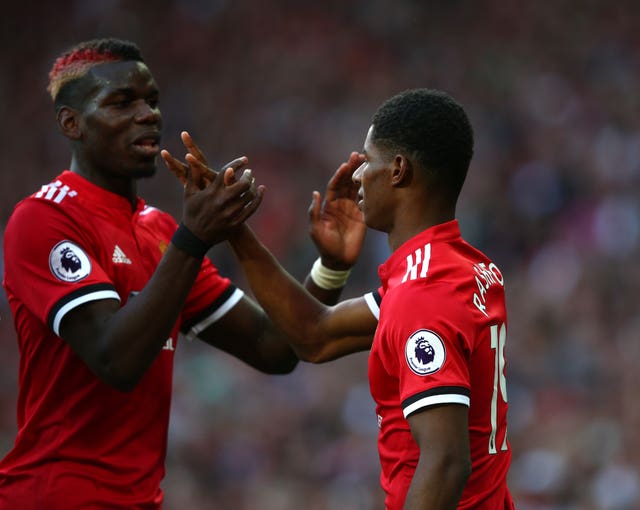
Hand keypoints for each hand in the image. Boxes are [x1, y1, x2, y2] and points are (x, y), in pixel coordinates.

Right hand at [162, 133, 263, 245]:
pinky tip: (261, 190)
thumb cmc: (191, 212)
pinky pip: (252, 208)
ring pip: (249, 196)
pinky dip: (258, 198)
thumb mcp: (189, 193)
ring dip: (253, 186)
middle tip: (249, 172)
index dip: (237, 164)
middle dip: (248, 176)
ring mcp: (230, 214)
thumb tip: (190, 157)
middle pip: (242, 184)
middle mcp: (221, 202)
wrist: (194, 238)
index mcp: (211, 192)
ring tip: (252, 181)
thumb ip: (194, 175)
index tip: (244, 160)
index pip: (227, 172)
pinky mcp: (236, 223)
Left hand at [309, 152, 365, 269]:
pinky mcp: (363, 216)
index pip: (335, 185)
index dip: (340, 174)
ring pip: (358, 188)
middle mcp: (341, 204)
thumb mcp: (316, 230)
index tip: (346, 164)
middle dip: (353, 168)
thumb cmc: (324, 246)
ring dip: (362, 175)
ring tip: (369, 162)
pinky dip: (370, 189)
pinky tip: (376, 180)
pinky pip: (367, 199)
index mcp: (329, 205)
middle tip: (359, 155)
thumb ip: (315, 212)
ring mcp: (353, 209)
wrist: (339, 261)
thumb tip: (315, 193)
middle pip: (347, 182)